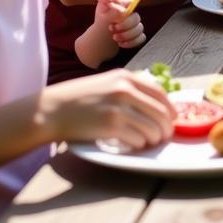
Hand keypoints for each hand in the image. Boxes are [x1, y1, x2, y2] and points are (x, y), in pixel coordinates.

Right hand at [38, 69, 175, 149]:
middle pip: (161, 112)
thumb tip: (153, 103)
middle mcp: (125, 89)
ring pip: (153, 128)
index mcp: (126, 77)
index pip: (160, 93)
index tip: (172, 119)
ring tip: (150, 143)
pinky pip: (138, 139)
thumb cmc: (78, 99)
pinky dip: (139, 145)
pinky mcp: (110, 126)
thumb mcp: (106, 83)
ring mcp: (118, 108)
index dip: (170, 109)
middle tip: (164, 137)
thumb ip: (128, 88)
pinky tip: (134, 146)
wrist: (50, 110)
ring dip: (155, 138)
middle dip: (166, 128)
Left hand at [91, 0, 145, 51]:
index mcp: (126, 1)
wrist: (105, 28)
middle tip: (111, 27)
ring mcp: (136, 23)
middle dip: (124, 24)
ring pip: (139, 28)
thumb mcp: (101, 2)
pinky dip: (131, 42)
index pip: (129, 0)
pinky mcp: (138, 34)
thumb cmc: (105, 12)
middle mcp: (133, 12)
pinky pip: (141, 38)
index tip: (109, 8)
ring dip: (126, 34)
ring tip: (114, 37)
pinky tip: (121, 43)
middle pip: (136, 17)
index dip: (120, 5)